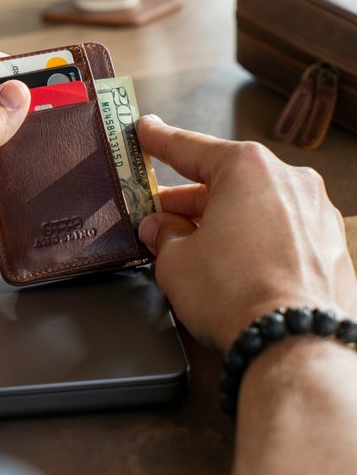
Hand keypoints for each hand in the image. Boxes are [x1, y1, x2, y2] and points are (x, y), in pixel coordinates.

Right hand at [137, 115, 356, 349]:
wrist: (293, 343)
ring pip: (251, 205)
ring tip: (189, 245)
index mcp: (248, 170)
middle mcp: (288, 181)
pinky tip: (229, 261)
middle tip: (156, 215)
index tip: (146, 131)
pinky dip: (250, 237)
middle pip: (223, 181)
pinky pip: (278, 228)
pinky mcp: (328, 243)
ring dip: (218, 220)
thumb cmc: (236, 295)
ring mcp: (314, 212)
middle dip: (185, 200)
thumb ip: (164, 234)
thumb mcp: (175, 261)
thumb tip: (160, 228)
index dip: (160, 140)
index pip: (191, 148)